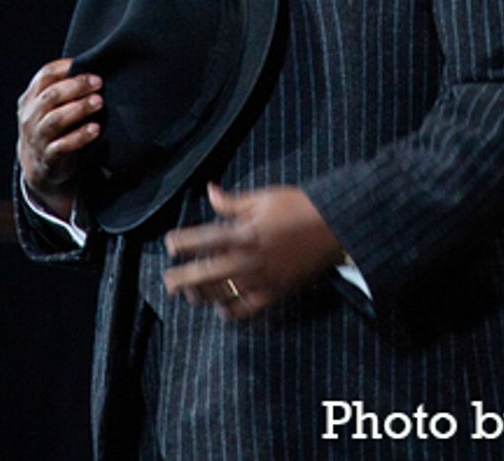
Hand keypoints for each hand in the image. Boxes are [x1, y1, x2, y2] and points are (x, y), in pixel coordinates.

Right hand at [15, 59, 103, 216]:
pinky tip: (95, 129)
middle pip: (51, 95)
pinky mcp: (49, 156)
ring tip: (99, 102)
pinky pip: (64, 145)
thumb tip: (90, 67)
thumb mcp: (46, 107)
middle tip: (98, 82)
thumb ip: (60, 89)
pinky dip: (80, 136)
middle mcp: (31, 116)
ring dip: (79, 109)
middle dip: (76, 86)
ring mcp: (38, 137)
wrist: (37, 165)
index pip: (44, 76)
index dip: (64, 68)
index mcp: (30, 99)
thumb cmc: (49, 127)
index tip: (85, 63)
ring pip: (56, 119)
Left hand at [163, 183, 344, 320]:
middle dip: (182, 279)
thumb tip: (209, 191)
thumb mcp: (265, 197)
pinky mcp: (276, 292)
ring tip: (189, 294)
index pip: (204, 240)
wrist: (336, 227)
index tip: (169, 244)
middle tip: (167, 281)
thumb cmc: (300, 206)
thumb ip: (233, 202)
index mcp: (245, 232)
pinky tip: (220, 309)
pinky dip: (230, 312)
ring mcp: (262, 279)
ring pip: (222, 294)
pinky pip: (247, 309)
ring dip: (202, 295)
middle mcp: (250, 259)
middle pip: (206, 274)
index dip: (182, 243)